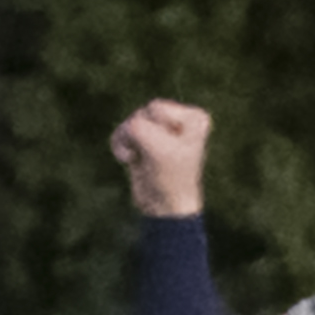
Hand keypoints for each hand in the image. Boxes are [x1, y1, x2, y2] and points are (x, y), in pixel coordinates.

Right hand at [109, 99, 212, 218]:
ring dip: (128, 142)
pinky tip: (130, 159)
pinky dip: (120, 145)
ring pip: (130, 121)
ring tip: (142, 158)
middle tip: (156, 156)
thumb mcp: (155, 146)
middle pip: (143, 112)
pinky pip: (122, 130)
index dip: (156, 132)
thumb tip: (128, 126)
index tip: (171, 152)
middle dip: (140, 134)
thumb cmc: (169, 177)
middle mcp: (183, 118)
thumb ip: (137, 124)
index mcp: (195, 118)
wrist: (163, 205)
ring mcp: (163, 128)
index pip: (156, 108)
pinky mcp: (146, 138)